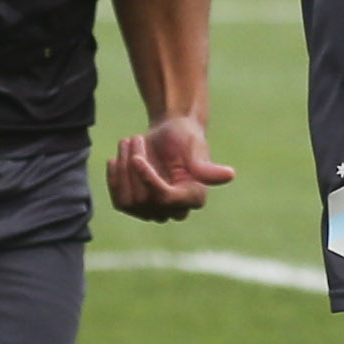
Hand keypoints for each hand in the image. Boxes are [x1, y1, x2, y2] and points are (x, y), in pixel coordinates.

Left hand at [106, 112, 236, 222]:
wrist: (169, 132)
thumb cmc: (185, 136)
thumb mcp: (195, 147)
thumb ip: (205, 166)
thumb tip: (230, 175)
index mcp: (194, 197)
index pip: (165, 198)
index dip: (148, 180)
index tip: (136, 157)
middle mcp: (176, 210)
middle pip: (143, 200)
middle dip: (133, 168)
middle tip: (134, 137)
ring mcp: (155, 211)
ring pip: (129, 202)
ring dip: (122, 170)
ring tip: (126, 142)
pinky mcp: (137, 206)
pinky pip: (119, 201)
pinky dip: (113, 179)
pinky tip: (115, 159)